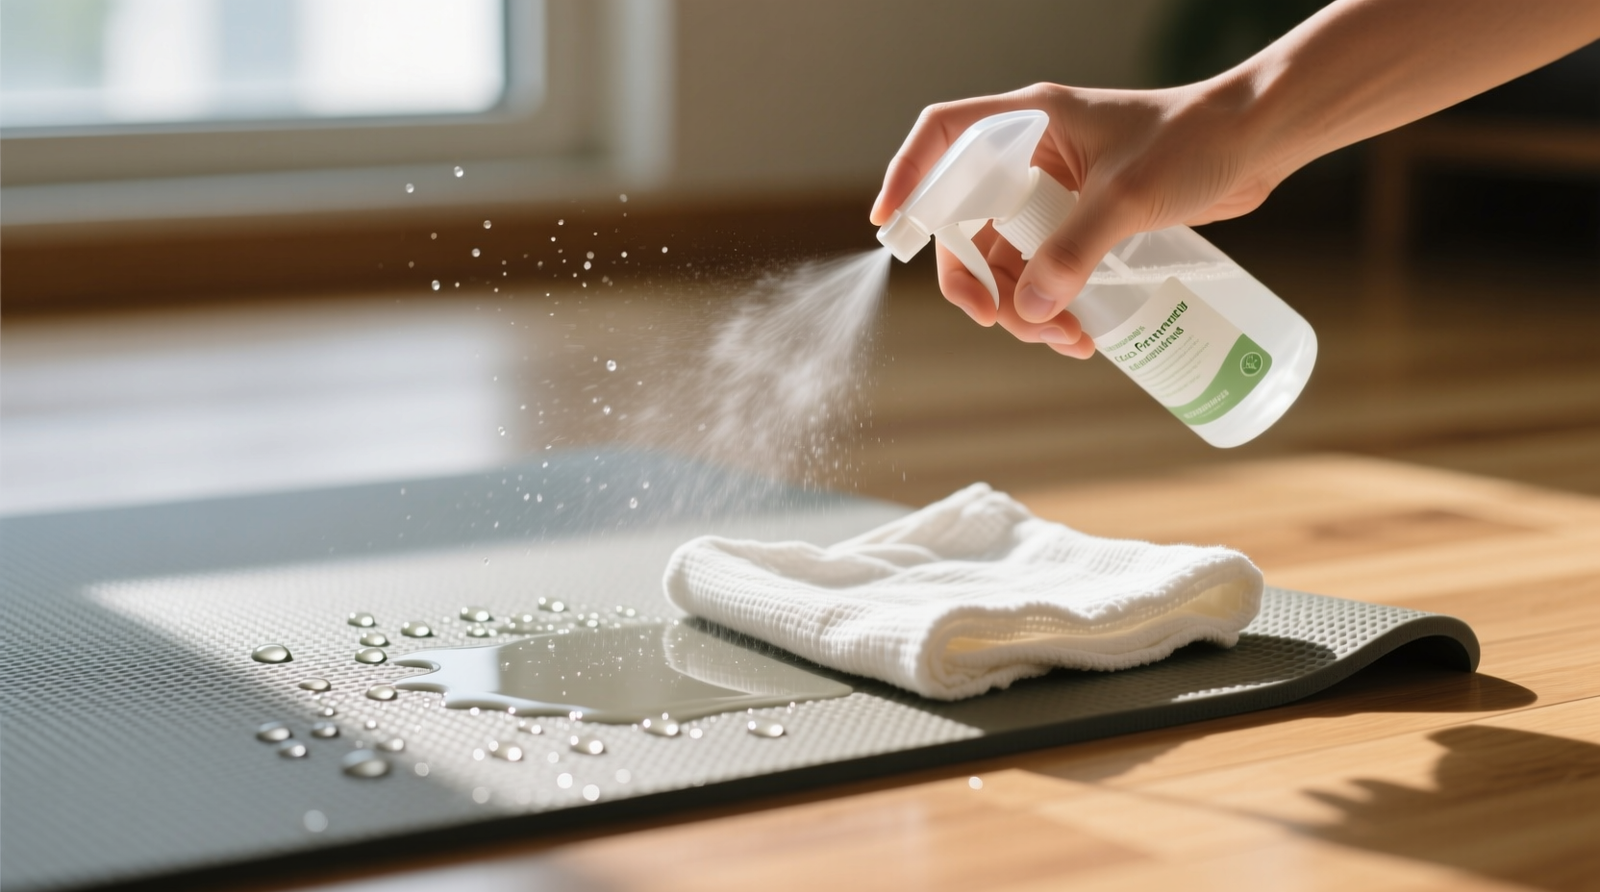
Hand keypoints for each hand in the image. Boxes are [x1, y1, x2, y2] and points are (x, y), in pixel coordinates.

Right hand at [870, 81, 1281, 357]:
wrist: (1259, 140)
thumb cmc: (1197, 142)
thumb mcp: (1128, 198)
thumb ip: (1074, 252)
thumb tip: (1032, 310)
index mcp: (1030, 122)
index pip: (945, 137)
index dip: (908, 176)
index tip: (891, 225)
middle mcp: (1035, 154)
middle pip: (969, 221)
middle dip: (981, 281)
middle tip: (1003, 323)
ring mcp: (1058, 190)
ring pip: (1008, 258)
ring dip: (1023, 307)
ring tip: (1065, 341)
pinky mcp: (1085, 220)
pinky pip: (1046, 270)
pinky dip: (1052, 307)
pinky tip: (1081, 335)